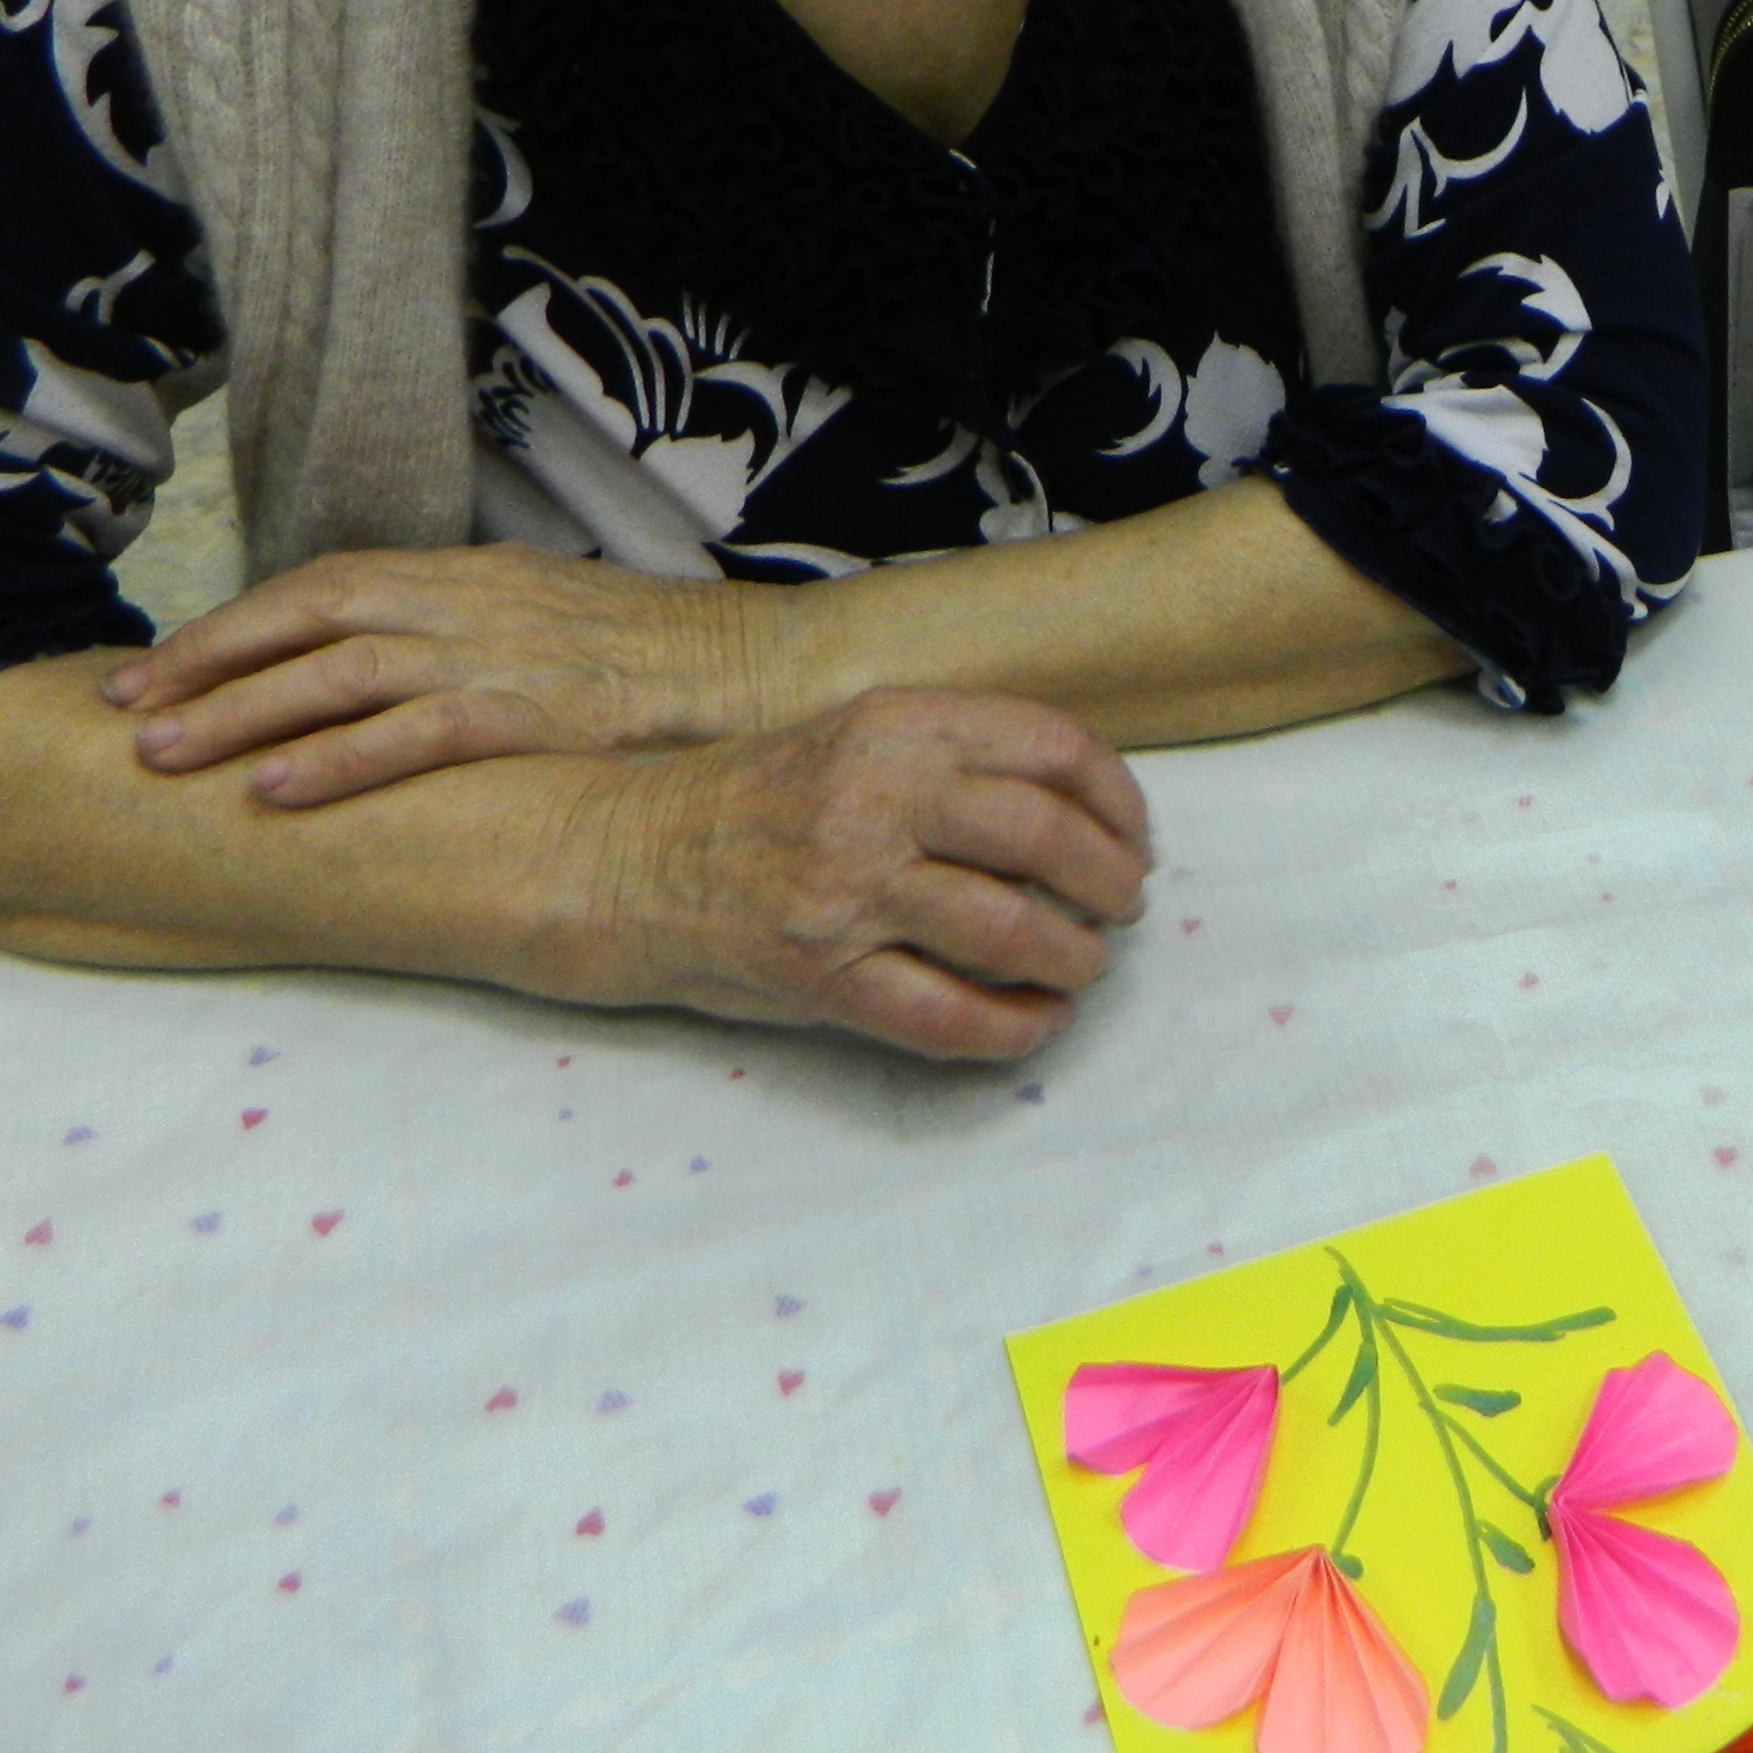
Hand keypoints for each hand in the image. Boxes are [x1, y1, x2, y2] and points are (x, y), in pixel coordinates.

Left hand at [109, 543, 801, 806]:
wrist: (778, 668)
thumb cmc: (677, 662)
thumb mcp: (564, 626)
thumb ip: (484, 641)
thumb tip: (411, 682)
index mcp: (478, 576)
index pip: (330, 584)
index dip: (239, 624)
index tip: (165, 666)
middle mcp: (476, 601)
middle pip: (310, 616)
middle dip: (209, 662)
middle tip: (125, 708)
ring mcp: (506, 654)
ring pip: (341, 672)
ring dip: (244, 712)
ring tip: (165, 755)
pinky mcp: (539, 712)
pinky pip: (415, 733)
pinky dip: (338, 760)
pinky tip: (275, 791)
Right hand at [533, 689, 1151, 1061]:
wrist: (618, 856)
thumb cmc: (753, 802)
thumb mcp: (852, 737)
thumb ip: (951, 758)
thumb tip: (1081, 815)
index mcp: (895, 724)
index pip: (1053, 748)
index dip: (1118, 803)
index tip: (1134, 839)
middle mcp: (875, 796)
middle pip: (1047, 839)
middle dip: (1109, 886)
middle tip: (1119, 912)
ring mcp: (845, 887)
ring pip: (1010, 930)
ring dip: (1071, 960)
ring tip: (1080, 968)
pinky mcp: (818, 972)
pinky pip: (945, 1014)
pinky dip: (1011, 1028)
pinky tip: (1032, 1024)